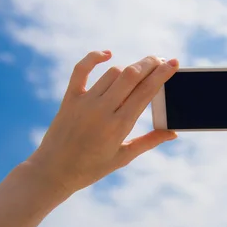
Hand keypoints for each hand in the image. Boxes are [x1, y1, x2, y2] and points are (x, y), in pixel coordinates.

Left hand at [27, 51, 178, 194]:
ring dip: (129, 68)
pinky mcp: (70, 98)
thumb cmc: (91, 168)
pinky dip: (94, 58)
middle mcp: (103, 110)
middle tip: (161, 59)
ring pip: (113, 73)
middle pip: (131, 76)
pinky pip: (81, 70)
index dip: (162, 75)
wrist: (53, 171)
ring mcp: (85, 102)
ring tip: (139, 70)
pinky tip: (107, 54)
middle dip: (150, 64)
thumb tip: (173, 133)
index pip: (146, 92)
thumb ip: (149, 142)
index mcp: (119, 126)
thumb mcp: (123, 157)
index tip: (174, 63)